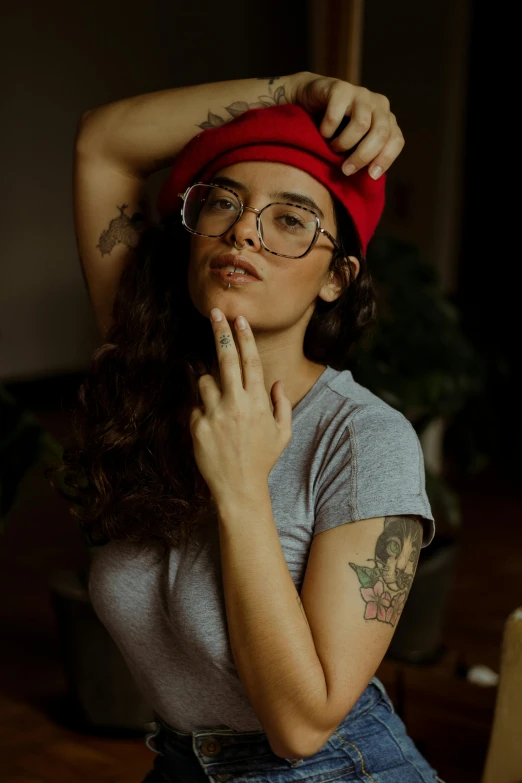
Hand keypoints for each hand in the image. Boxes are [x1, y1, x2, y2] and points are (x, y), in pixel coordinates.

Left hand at [189, 309, 291, 504]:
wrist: (238, 488)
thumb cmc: (262, 459)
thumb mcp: (282, 433)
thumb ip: (281, 405)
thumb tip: (276, 382)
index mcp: (258, 402)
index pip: (250, 361)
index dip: (244, 337)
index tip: (239, 320)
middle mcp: (235, 403)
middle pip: (225, 358)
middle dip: (221, 332)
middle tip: (215, 313)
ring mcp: (214, 413)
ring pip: (205, 379)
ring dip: (210, 383)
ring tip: (219, 403)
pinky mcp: (197, 425)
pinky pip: (195, 404)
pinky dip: (202, 408)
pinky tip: (212, 426)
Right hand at [293, 71, 403, 178]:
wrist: (309, 102)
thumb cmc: (335, 131)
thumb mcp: (354, 146)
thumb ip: (365, 156)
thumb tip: (371, 180)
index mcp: (386, 120)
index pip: (396, 140)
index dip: (386, 159)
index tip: (371, 176)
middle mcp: (378, 104)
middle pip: (380, 133)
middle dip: (362, 156)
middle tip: (346, 170)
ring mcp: (361, 93)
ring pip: (361, 125)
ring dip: (343, 143)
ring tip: (332, 147)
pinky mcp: (341, 87)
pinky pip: (336, 115)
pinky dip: (327, 130)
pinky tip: (322, 132)